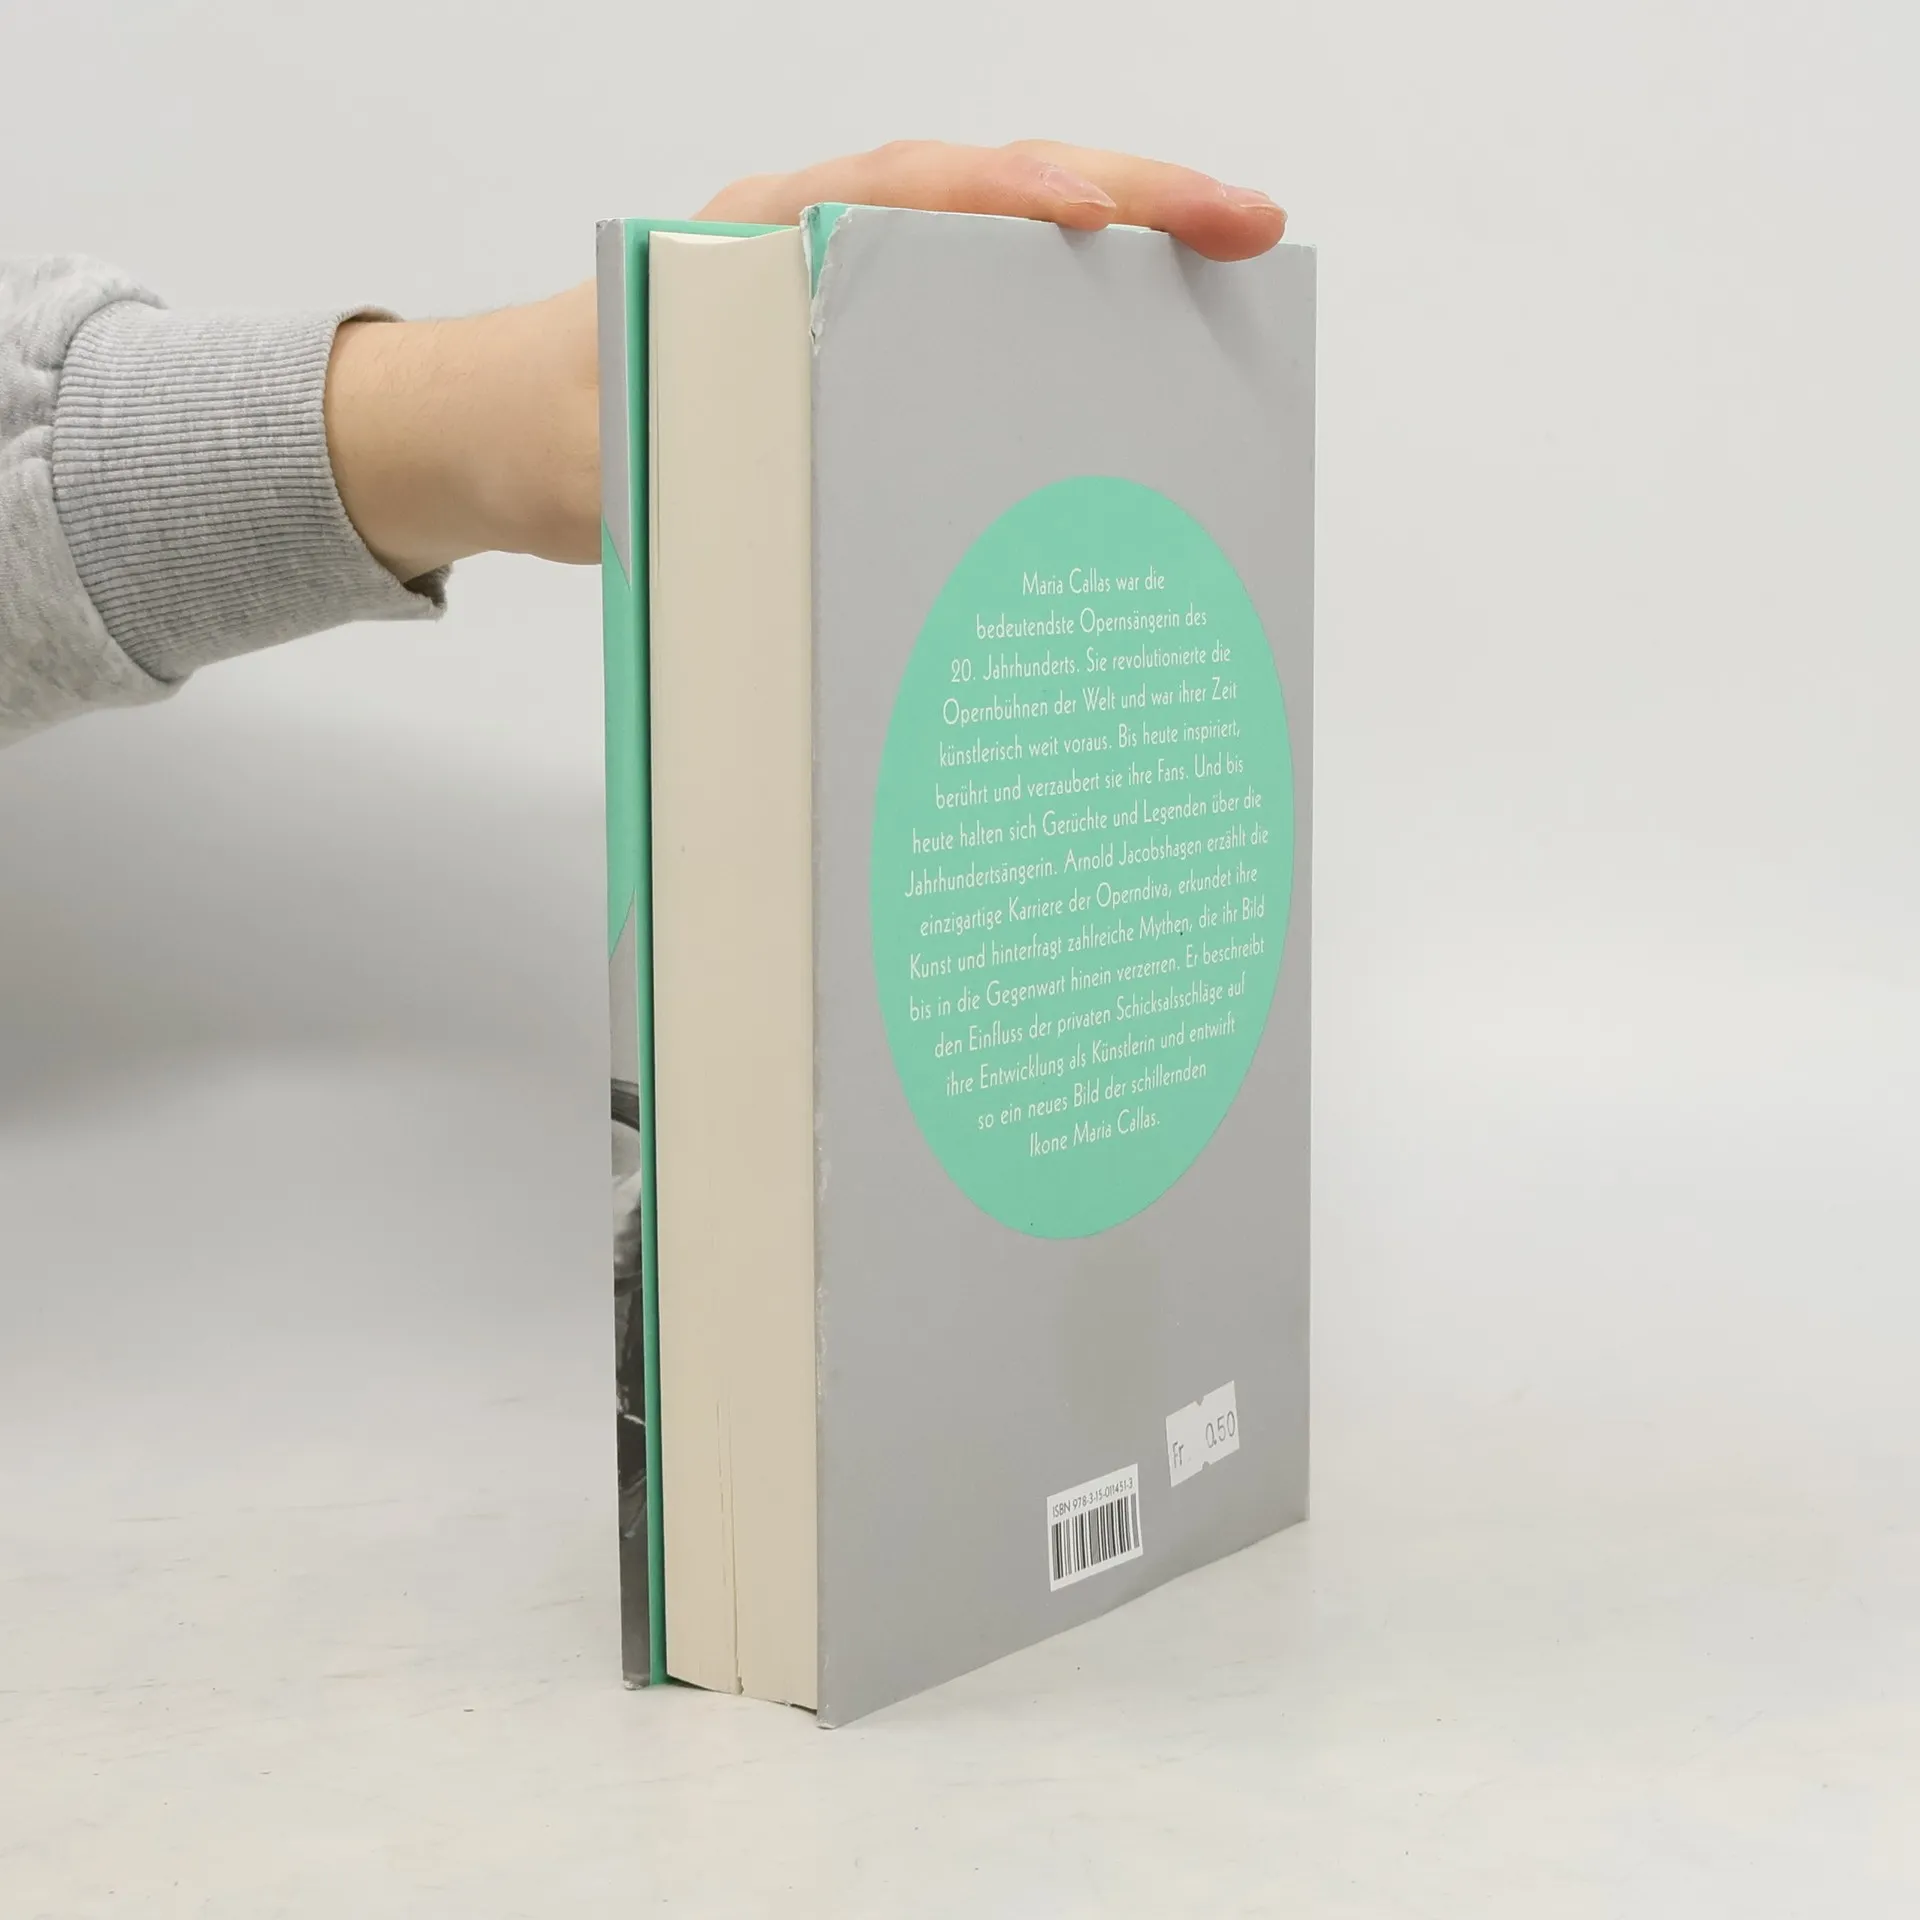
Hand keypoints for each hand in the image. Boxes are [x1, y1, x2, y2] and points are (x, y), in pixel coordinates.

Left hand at [324, 142, 1286, 581]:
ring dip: (1115, 253)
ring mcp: (844, 285)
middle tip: (1248, 226)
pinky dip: (1059, 318)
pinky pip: (976, 310)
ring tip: (1228, 279)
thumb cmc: (550, 429)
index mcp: (755, 239)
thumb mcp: (608, 456)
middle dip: (1126, 199)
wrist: (502, 436)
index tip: (1092, 216)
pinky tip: (1128, 357)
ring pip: (999, 246)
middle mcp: (813, 241)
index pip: (903, 191)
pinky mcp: (858, 341)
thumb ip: (692, 462)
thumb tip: (805, 487)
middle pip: (989, 195)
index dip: (1006, 196)